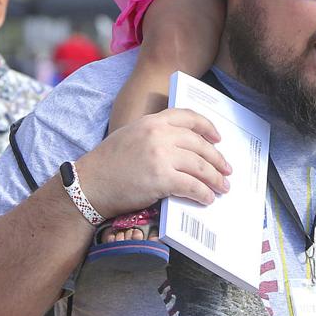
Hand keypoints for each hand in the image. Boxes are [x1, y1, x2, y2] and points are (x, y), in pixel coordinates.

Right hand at [74, 110, 231, 217]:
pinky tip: (207, 198)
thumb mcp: (131, 135)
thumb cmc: (107, 163)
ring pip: (200, 165)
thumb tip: (184, 149)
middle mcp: (159, 134)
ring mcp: (161, 156)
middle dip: (217, 158)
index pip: (188, 117)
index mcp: (152, 121)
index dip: (207, 127)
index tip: (218, 139)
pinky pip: (191, 185)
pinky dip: (203, 193)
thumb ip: (155, 135)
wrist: (89, 184)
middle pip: (199, 144)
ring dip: (215, 178)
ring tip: (222, 187)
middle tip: (226, 170)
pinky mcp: (161, 178)